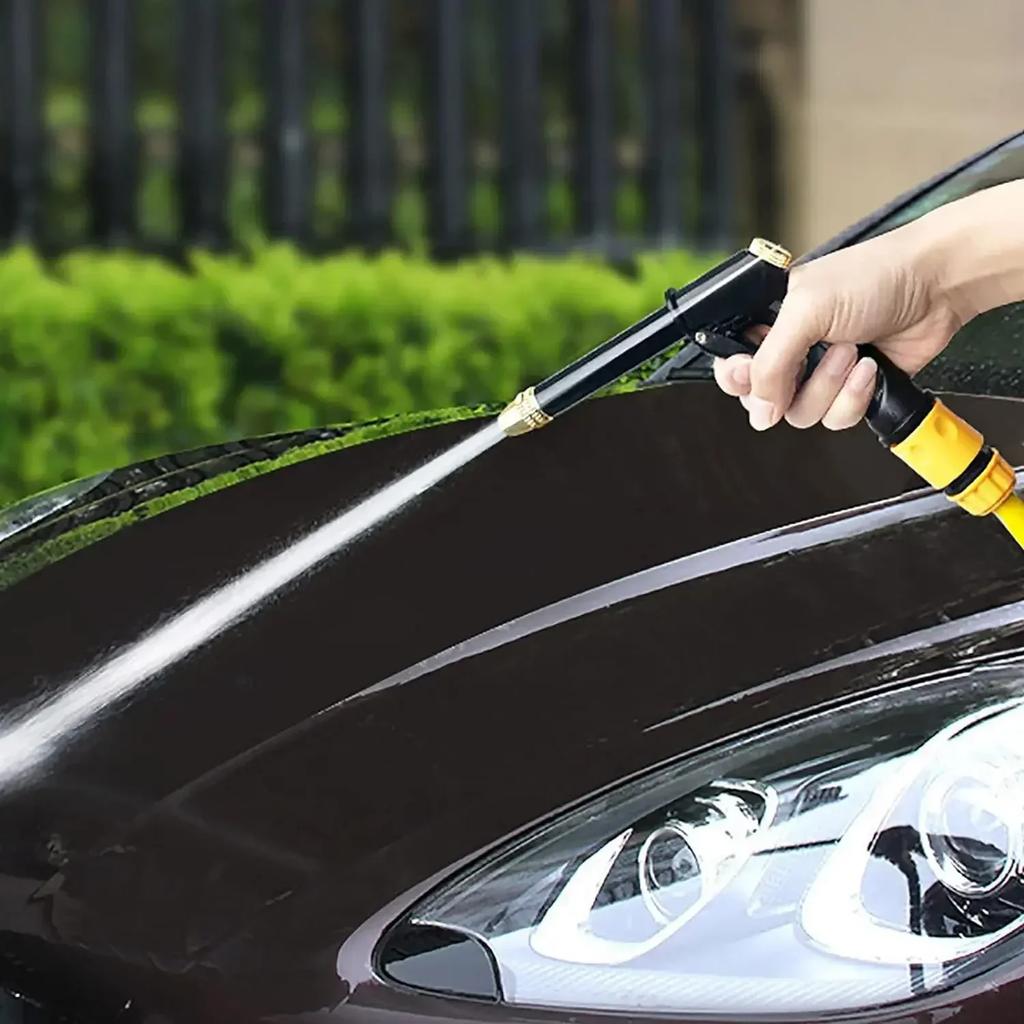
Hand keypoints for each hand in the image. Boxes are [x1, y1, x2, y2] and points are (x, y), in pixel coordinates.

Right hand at [713, 227, 963, 430]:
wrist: (935, 286)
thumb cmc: (872, 277)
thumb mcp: (805, 311)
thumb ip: (770, 363)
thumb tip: (759, 411)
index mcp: (767, 323)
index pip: (732, 366)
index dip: (738, 378)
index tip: (750, 374)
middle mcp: (790, 350)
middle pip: (763, 400)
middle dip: (791, 385)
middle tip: (809, 361)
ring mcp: (820, 373)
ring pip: (801, 414)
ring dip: (830, 387)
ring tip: (851, 352)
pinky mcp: (851, 391)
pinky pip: (835, 419)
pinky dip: (854, 397)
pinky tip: (869, 368)